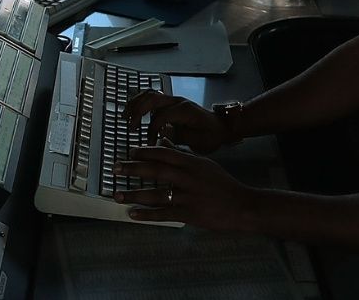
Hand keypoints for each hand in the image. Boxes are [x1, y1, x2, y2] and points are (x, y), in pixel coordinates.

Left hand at [115, 140, 254, 228]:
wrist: (242, 205)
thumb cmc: (222, 184)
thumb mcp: (204, 164)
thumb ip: (183, 155)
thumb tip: (163, 143)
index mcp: (192, 163)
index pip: (164, 154)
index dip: (145, 152)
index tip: (130, 153)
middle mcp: (188, 178)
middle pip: (156, 171)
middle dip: (133, 169)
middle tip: (116, 168)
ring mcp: (188, 197)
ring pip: (156, 194)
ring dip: (134, 194)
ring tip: (117, 194)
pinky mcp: (189, 214)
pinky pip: (164, 214)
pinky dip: (147, 214)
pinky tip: (133, 214)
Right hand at [122, 92, 232, 153]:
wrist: (221, 126)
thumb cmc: (211, 136)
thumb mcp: (198, 141)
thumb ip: (179, 137)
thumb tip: (160, 136)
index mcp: (185, 110)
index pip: (161, 116)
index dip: (152, 129)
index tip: (149, 143)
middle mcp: (178, 101)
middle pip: (152, 99)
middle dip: (138, 112)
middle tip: (130, 127)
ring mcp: (173, 99)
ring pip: (150, 94)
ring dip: (135, 104)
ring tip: (126, 116)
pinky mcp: (170, 102)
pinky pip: (152, 96)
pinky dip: (139, 102)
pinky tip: (132, 111)